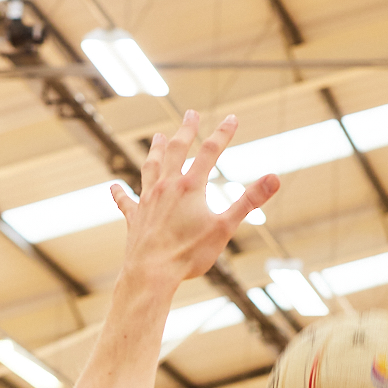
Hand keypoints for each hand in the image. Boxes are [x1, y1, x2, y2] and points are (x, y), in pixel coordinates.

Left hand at [112, 111, 278, 289]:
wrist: (152, 273)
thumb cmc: (189, 253)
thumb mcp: (224, 228)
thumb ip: (249, 201)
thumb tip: (274, 178)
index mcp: (190, 187)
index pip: (209, 152)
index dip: (223, 134)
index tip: (232, 118)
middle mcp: (166, 187)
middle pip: (175, 150)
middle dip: (185, 131)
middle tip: (191, 114)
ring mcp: (147, 200)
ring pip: (150, 167)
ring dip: (155, 151)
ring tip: (157, 137)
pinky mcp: (134, 218)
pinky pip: (126, 201)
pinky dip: (120, 193)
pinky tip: (113, 187)